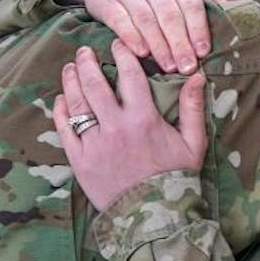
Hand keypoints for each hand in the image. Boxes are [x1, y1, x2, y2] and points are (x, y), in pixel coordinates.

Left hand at [52, 43, 207, 209]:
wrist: (154, 216)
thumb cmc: (176, 178)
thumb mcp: (193, 143)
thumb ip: (193, 108)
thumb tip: (198, 76)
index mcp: (144, 119)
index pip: (129, 75)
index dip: (122, 55)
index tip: (118, 45)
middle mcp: (115, 126)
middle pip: (94, 84)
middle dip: (87, 63)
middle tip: (84, 51)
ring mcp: (95, 143)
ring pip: (76, 103)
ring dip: (71, 81)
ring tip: (70, 68)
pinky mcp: (80, 160)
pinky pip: (66, 129)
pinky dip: (61, 111)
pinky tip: (62, 100)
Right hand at [64, 0, 210, 73]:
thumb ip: (199, 2)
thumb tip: (230, 10)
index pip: (191, 5)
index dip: (198, 29)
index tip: (203, 52)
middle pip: (170, 15)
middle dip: (180, 43)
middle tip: (187, 68)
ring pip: (146, 19)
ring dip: (159, 45)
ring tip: (168, 67)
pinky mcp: (107, 1)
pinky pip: (120, 19)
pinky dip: (131, 36)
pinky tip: (140, 53)